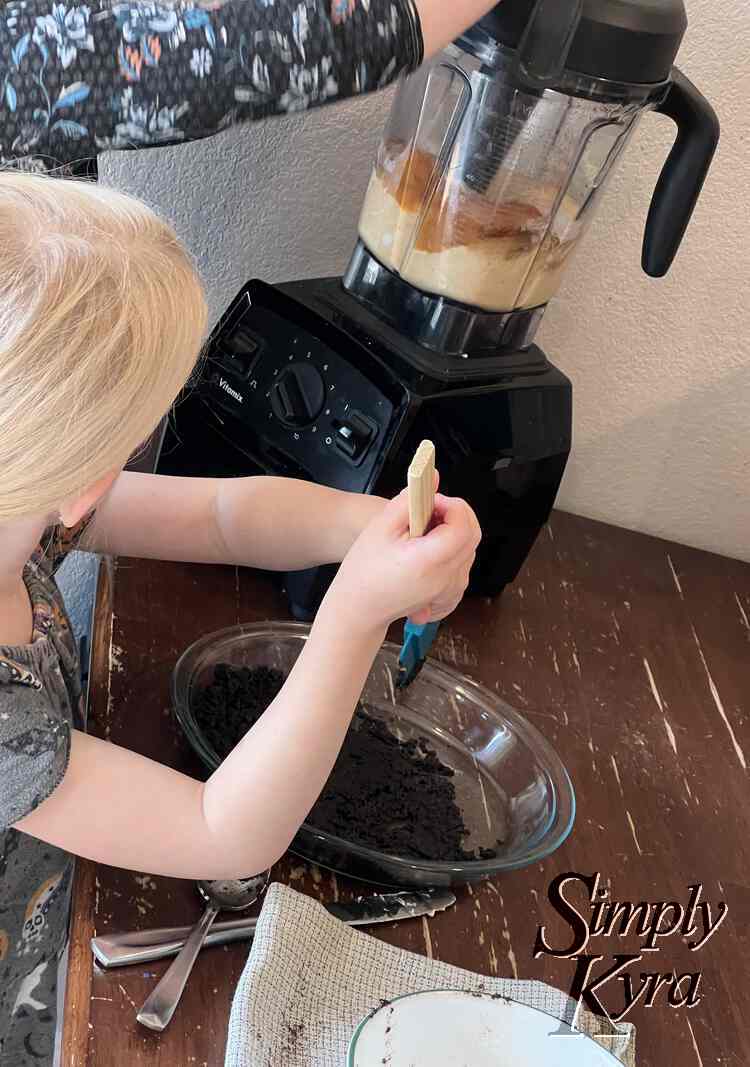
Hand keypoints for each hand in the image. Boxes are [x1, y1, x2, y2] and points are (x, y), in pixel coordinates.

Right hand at [326, 488, 480, 631]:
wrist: (358, 607)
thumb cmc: (363, 571)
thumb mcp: (381, 526)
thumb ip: (410, 499)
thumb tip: (431, 478)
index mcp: (428, 560)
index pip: (462, 525)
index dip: (451, 506)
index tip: (432, 501)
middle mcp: (444, 578)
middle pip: (472, 535)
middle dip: (455, 515)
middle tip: (429, 513)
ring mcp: (448, 589)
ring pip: (469, 550)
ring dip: (453, 534)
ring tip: (423, 534)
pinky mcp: (448, 595)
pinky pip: (463, 568)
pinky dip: (453, 554)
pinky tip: (431, 552)